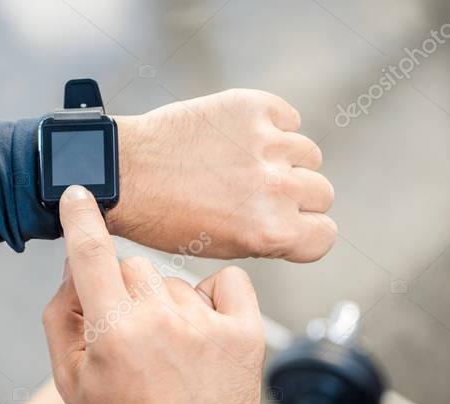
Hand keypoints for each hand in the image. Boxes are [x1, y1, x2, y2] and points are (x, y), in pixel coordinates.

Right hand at [43, 185, 263, 403]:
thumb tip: (75, 265)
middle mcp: (162, 322)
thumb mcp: (69, 384)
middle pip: (133, 266)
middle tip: (130, 340)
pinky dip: (213, 298)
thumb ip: (62, 316)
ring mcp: (209, 326)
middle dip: (124, 292)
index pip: (91, 253)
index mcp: (114, 333)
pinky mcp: (248, 334)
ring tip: (169, 355)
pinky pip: (225, 281)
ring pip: (174, 279)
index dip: (81, 216)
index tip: (79, 191)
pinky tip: (203, 333)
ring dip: (166, 304)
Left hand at [109, 89, 335, 262]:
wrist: (124, 172)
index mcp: (270, 231)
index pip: (325, 235)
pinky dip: (272, 126)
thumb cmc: (164, 217)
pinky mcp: (252, 108)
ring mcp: (266, 143)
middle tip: (255, 193)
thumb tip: (299, 220)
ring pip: (308, 153)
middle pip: (321, 192)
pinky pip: (288, 118)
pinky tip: (238, 138)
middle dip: (295, 196)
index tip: (286, 225)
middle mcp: (275, 188)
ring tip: (242, 164)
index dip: (305, 232)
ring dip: (284, 159)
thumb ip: (270, 235)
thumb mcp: (224, 247)